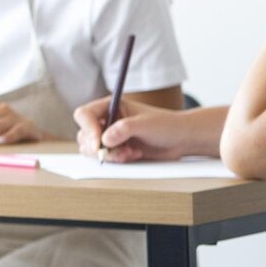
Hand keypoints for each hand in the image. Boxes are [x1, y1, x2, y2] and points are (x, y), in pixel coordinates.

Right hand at [74, 95, 202, 161]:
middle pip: (84, 134)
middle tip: (115, 152)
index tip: (98, 142)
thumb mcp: (145, 124)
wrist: (181, 139)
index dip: (88, 128)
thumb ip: (123, 129)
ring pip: (91, 149)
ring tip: (128, 153)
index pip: (85, 114)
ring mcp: (110, 136)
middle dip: (98, 146)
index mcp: (111, 106)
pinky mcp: (116, 150)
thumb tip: (104, 140)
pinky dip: (116, 160)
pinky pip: (105, 158)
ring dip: (109, 155)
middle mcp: (107, 120)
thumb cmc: (166, 125)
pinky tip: (133, 155)